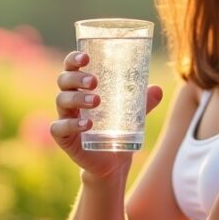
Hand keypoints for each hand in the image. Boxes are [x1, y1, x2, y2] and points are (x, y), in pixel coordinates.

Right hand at [48, 51, 163, 180]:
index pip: (71, 67)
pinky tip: (87, 124)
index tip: (85, 57)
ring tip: (97, 101)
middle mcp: (70, 100)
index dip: (73, 59)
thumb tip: (159, 89)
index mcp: (82, 88)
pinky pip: (59, 128)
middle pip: (63, 80)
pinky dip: (72, 124)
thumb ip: (144, 102)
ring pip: (62, 101)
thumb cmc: (119, 129)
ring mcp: (65, 118)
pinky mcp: (64, 138)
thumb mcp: (134, 114)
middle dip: (76, 77)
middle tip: (94, 82)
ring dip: (78, 98)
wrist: (113, 162)